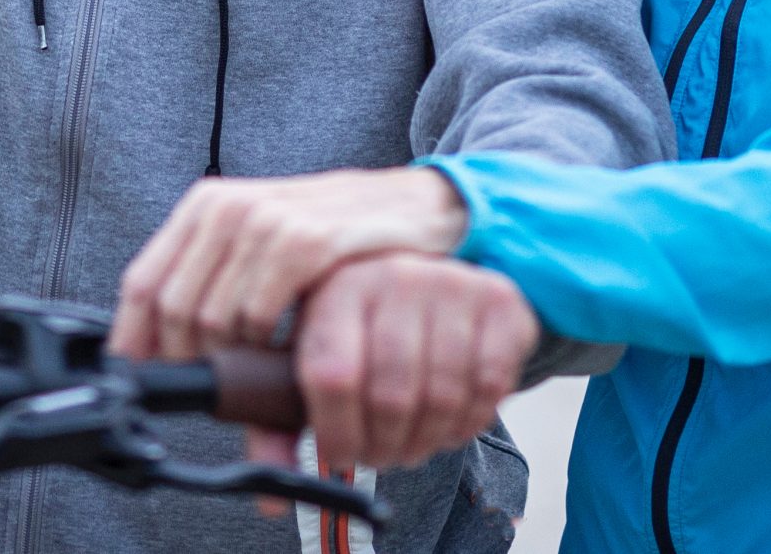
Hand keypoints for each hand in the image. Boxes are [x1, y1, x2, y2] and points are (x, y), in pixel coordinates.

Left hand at [111, 167, 468, 359]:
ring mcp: (265, 220)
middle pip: (171, 309)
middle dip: (191, 361)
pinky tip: (284, 350)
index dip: (137, 342)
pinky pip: (257, 313)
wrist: (411, 208)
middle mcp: (227, 208)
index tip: (152, 381)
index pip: (142, 285)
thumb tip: (185, 385)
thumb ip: (223, 307)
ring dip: (230, 358)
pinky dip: (263, 345)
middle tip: (225, 382)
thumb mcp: (268, 260)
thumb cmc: (333, 240)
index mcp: (206, 209)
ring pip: (210, 317)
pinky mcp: (305, 241)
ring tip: (259, 368)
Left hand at [275, 253, 536, 477]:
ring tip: (412, 445)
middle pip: (391, 396)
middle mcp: (395, 274)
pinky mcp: (499, 300)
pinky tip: (450, 423)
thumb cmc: (364, 330)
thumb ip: (288, 416)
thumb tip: (271, 496)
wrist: (435, 278)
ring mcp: (451, 283)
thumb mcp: (319, 352)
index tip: (340, 455)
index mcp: (338, 287)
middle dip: (384, 447)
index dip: (337, 432)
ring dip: (427, 441)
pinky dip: (469, 422)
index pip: (332, 375)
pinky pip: (489, 386)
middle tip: (381, 457)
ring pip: (442, 398)